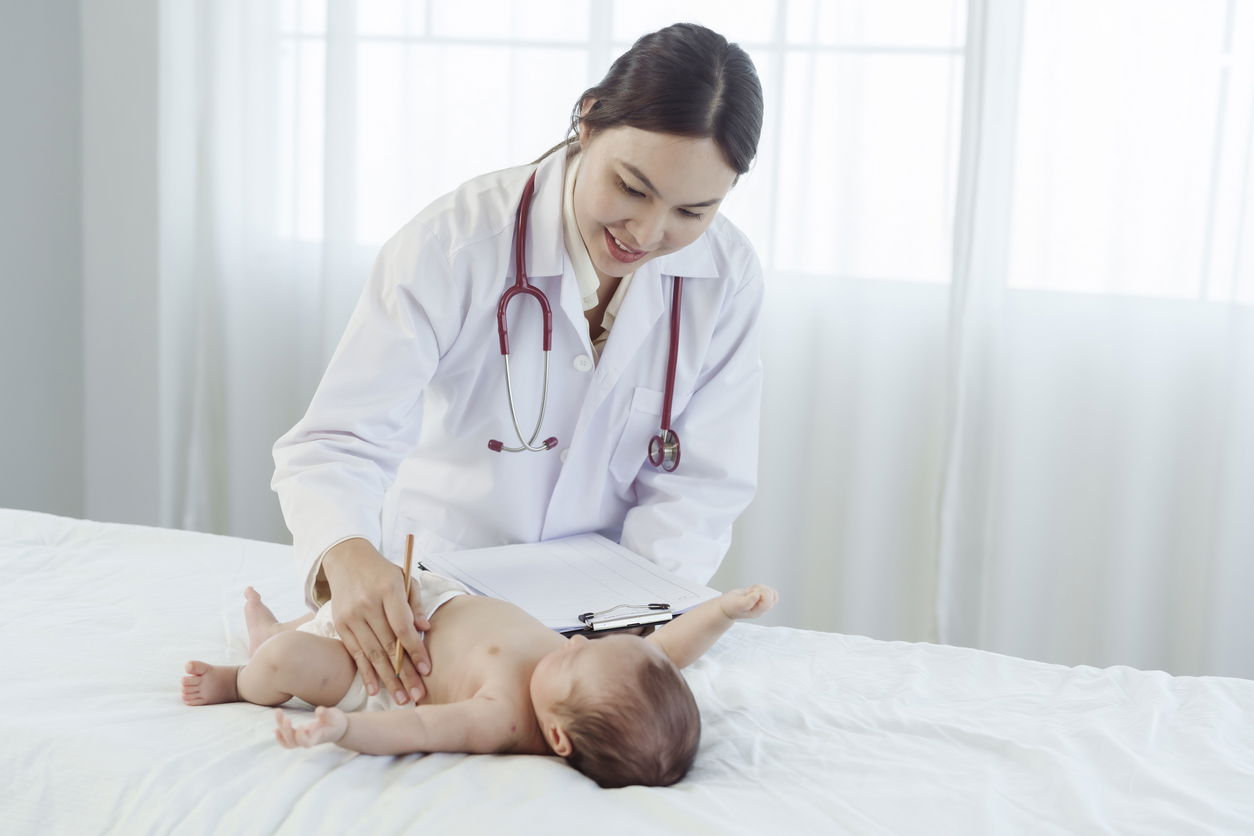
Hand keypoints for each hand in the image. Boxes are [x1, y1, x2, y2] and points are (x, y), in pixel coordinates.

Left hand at [274, 706, 346, 747]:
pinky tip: (276, 728)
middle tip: (286, 717)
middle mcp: (308, 739)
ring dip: (281, 729)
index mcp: (318, 736)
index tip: (302, 725)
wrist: (338, 729)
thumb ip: (326, 713)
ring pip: (288, 741)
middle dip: (286, 731)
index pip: (306, 742)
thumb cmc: (336, 722)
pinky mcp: (300, 735)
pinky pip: (287, 741)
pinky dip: (280, 736)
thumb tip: (318, 710)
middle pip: (293, 743)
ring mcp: (303, 739)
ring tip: (278, 712)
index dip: (301, 736)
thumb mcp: (335, 715)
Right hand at [321, 538, 431, 704]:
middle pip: (388, 645)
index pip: (402, 627)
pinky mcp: (340, 625)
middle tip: (417, 696)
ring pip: (372, 654)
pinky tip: (375, 690)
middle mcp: (367, 605)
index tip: (426, 670)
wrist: (347, 560)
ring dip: (387, 680)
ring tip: (401, 699)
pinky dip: (366, 673)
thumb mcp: (404, 579)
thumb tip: (425, 629)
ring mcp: (351, 616)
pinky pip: (355, 653)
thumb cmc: (383, 572)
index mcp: (387, 590)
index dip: (415, 651)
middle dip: (404, 674)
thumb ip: (415, 605)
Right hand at [718, 584, 778, 619]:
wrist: (726, 607)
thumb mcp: (738, 604)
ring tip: (749, 592)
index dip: (761, 593)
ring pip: (770, 590)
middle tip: (749, 593)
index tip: (751, 593)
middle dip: (760, 589)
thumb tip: (758, 595)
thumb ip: (749, 601)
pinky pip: (766, 589)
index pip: (768, 600)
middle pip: (771, 594)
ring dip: (759, 587)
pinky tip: (751, 590)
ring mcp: (762, 602)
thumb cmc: (731, 607)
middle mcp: (762, 607)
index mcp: (758, 611)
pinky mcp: (760, 597)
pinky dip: (759, 586)